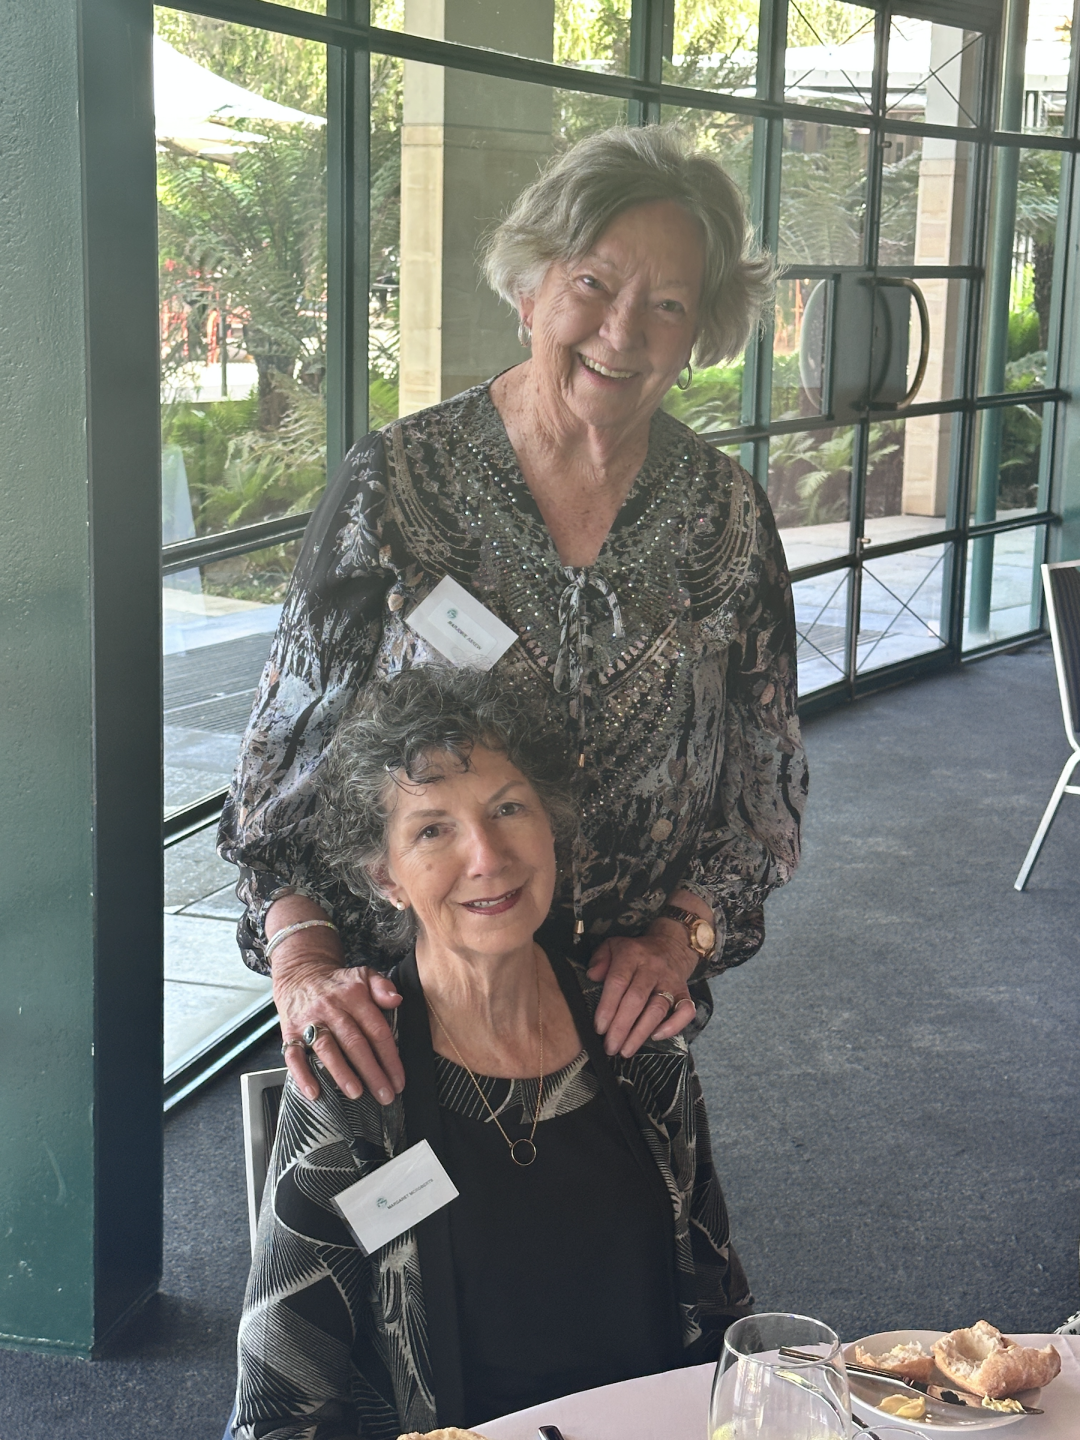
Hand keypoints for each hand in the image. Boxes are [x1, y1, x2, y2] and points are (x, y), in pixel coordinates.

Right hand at [274, 950, 404, 1105]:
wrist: (300, 973)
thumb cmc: (338, 983)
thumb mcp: (364, 975)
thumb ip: (383, 986)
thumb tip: (396, 1000)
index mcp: (354, 996)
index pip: (376, 1030)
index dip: (389, 1057)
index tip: (398, 1080)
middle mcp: (332, 1009)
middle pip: (354, 1043)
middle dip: (372, 1072)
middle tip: (384, 1095)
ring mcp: (309, 1021)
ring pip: (327, 1049)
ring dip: (342, 1073)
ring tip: (356, 1093)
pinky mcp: (290, 1032)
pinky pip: (294, 1055)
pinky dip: (302, 1075)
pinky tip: (314, 1093)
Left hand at [587, 921, 697, 1057]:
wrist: (672, 945)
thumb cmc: (636, 952)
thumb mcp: (613, 946)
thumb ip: (599, 959)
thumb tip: (592, 976)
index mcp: (632, 955)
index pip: (618, 982)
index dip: (608, 1006)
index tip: (599, 1028)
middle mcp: (652, 968)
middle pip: (637, 999)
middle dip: (621, 1027)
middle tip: (610, 1047)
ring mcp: (670, 982)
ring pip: (657, 1009)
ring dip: (641, 1033)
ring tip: (626, 1050)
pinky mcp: (685, 993)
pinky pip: (685, 1011)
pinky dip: (673, 1026)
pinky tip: (656, 1037)